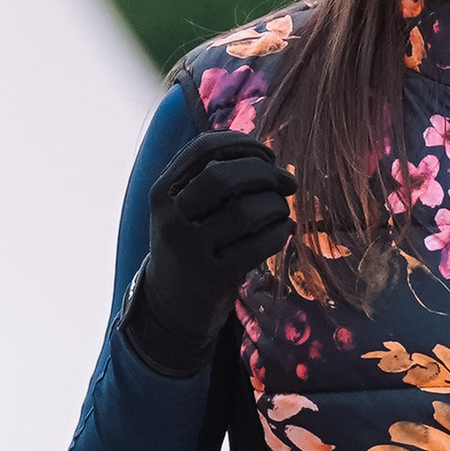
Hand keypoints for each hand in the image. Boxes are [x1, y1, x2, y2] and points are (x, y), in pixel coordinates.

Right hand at [124, 127, 293, 374]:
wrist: (170, 306)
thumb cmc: (189, 244)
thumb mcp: (183, 208)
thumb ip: (211, 176)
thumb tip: (269, 157)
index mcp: (162, 193)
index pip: (203, 149)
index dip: (243, 144)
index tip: (268, 154)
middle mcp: (171, 220)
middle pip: (224, 178)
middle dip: (265, 174)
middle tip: (287, 182)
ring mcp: (191, 252)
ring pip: (247, 212)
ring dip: (277, 206)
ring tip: (284, 211)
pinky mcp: (216, 279)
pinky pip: (261, 244)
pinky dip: (281, 233)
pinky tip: (285, 231)